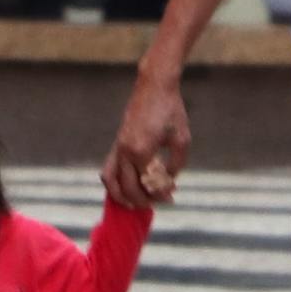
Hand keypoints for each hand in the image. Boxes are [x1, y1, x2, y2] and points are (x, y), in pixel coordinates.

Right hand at [106, 67, 190, 208]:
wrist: (154, 87)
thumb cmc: (171, 111)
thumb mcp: (181, 139)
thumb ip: (175, 164)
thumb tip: (168, 181)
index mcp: (141, 150)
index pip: (147, 183)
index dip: (160, 194)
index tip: (171, 197)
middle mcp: (125, 151)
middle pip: (127, 187)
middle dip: (142, 200)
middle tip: (157, 202)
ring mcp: (118, 146)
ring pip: (110, 180)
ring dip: (119, 195)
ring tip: (133, 204)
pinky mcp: (117, 142)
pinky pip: (109, 168)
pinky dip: (114, 182)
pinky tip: (127, 187)